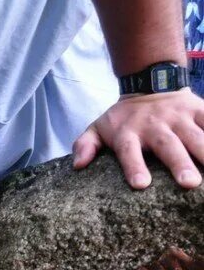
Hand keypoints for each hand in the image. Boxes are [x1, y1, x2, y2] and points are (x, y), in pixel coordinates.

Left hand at [73, 88, 203, 188]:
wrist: (149, 84)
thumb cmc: (122, 119)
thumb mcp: (98, 127)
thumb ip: (85, 145)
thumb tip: (78, 165)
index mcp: (128, 133)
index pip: (129, 152)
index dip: (134, 167)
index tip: (140, 185)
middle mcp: (155, 126)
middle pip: (168, 146)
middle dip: (180, 164)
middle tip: (189, 184)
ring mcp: (180, 118)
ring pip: (197, 136)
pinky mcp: (200, 110)